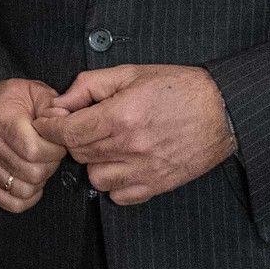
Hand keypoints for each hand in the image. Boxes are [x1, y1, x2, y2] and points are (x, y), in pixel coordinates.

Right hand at [0, 78, 69, 213]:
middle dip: (50, 166)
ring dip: (39, 182)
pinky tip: (30, 182)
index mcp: (1, 118)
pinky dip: (26, 198)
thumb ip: (53, 106)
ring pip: (23, 190)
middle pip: (31, 173)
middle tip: (49, 153)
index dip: (54, 151)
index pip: (34, 151)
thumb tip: (64, 120)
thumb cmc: (15, 99)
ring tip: (38, 164)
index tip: (56, 142)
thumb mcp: (37, 92)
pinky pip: (9, 202)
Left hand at [36, 64, 234, 205]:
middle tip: (85, 126)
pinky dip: (115, 183)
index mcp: (120, 116)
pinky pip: (119, 196)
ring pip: (95, 178)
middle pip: (78, 154)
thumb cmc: (178, 88)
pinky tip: (122, 164)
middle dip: (74, 139)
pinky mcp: (158, 185)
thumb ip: (89, 85)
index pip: (67, 132)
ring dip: (94, 163)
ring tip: (107, 145)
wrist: (222, 111)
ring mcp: (144, 169)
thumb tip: (61, 102)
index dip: (50, 128)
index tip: (47, 123)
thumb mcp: (129, 73)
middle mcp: (129, 146)